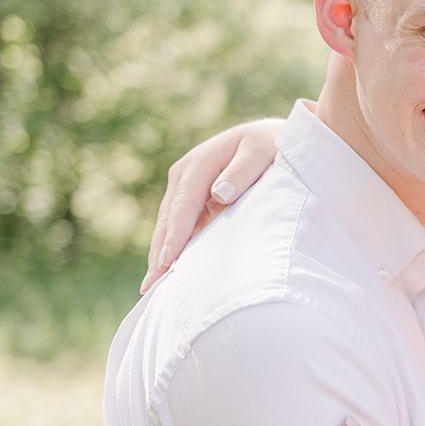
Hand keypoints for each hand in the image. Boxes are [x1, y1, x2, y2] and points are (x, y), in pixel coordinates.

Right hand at [140, 117, 284, 292]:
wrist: (273, 138)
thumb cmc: (272, 146)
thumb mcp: (262, 152)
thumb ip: (242, 171)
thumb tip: (220, 194)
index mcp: (199, 163)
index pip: (183, 205)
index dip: (175, 235)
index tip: (167, 261)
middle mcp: (185, 174)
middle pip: (168, 219)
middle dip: (159, 253)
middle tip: (151, 286)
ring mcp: (185, 187)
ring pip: (168, 226)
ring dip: (160, 255)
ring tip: (152, 287)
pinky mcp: (192, 200)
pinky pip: (178, 227)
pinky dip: (171, 249)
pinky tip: (167, 272)